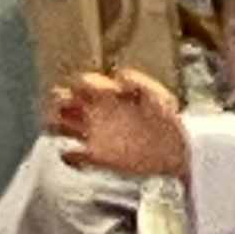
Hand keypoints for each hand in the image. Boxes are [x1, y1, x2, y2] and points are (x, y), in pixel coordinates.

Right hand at [54, 70, 188, 177]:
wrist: (179, 149)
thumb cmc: (170, 119)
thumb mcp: (158, 94)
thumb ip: (138, 83)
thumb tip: (119, 77)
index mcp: (109, 95)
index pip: (83, 83)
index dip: (78, 84)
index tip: (80, 89)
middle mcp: (99, 112)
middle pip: (65, 102)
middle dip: (58, 102)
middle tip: (59, 107)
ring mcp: (97, 134)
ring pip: (63, 126)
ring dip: (55, 125)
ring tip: (54, 126)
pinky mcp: (99, 156)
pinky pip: (75, 156)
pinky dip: (69, 156)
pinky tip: (70, 155)